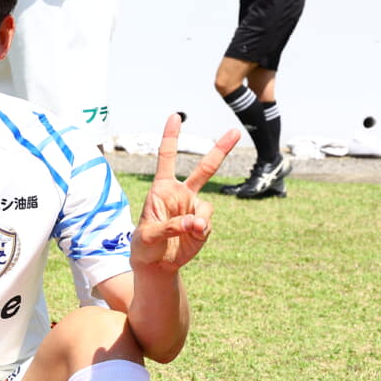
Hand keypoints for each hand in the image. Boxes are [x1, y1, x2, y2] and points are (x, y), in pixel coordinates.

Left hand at [130, 114, 239, 272]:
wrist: (156, 264)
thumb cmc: (144, 245)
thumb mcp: (148, 235)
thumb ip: (170, 226)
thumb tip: (197, 221)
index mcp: (161, 189)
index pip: (167, 157)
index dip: (171, 136)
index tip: (175, 115)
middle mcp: (180, 194)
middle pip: (204, 169)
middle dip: (221, 150)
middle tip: (236, 131)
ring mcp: (193, 208)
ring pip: (207, 206)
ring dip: (198, 220)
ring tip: (185, 232)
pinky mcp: (203, 224)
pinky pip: (208, 223)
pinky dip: (201, 231)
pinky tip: (190, 237)